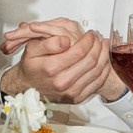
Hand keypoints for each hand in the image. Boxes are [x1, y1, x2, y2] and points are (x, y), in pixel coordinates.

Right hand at [1, 16, 121, 103]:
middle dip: (97, 46)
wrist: (28, 87)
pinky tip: (103, 60)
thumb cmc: (32, 66)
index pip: (79, 51)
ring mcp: (71, 92)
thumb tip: (65, 40)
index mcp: (51, 68)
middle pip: (90, 61)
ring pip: (97, 71)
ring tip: (102, 46)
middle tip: (97, 37)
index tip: (90, 34)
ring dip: (103, 56)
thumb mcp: (32, 49)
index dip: (88, 40)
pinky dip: (104, 70)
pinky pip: (97, 83)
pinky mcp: (77, 98)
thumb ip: (49, 43)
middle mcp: (62, 82)